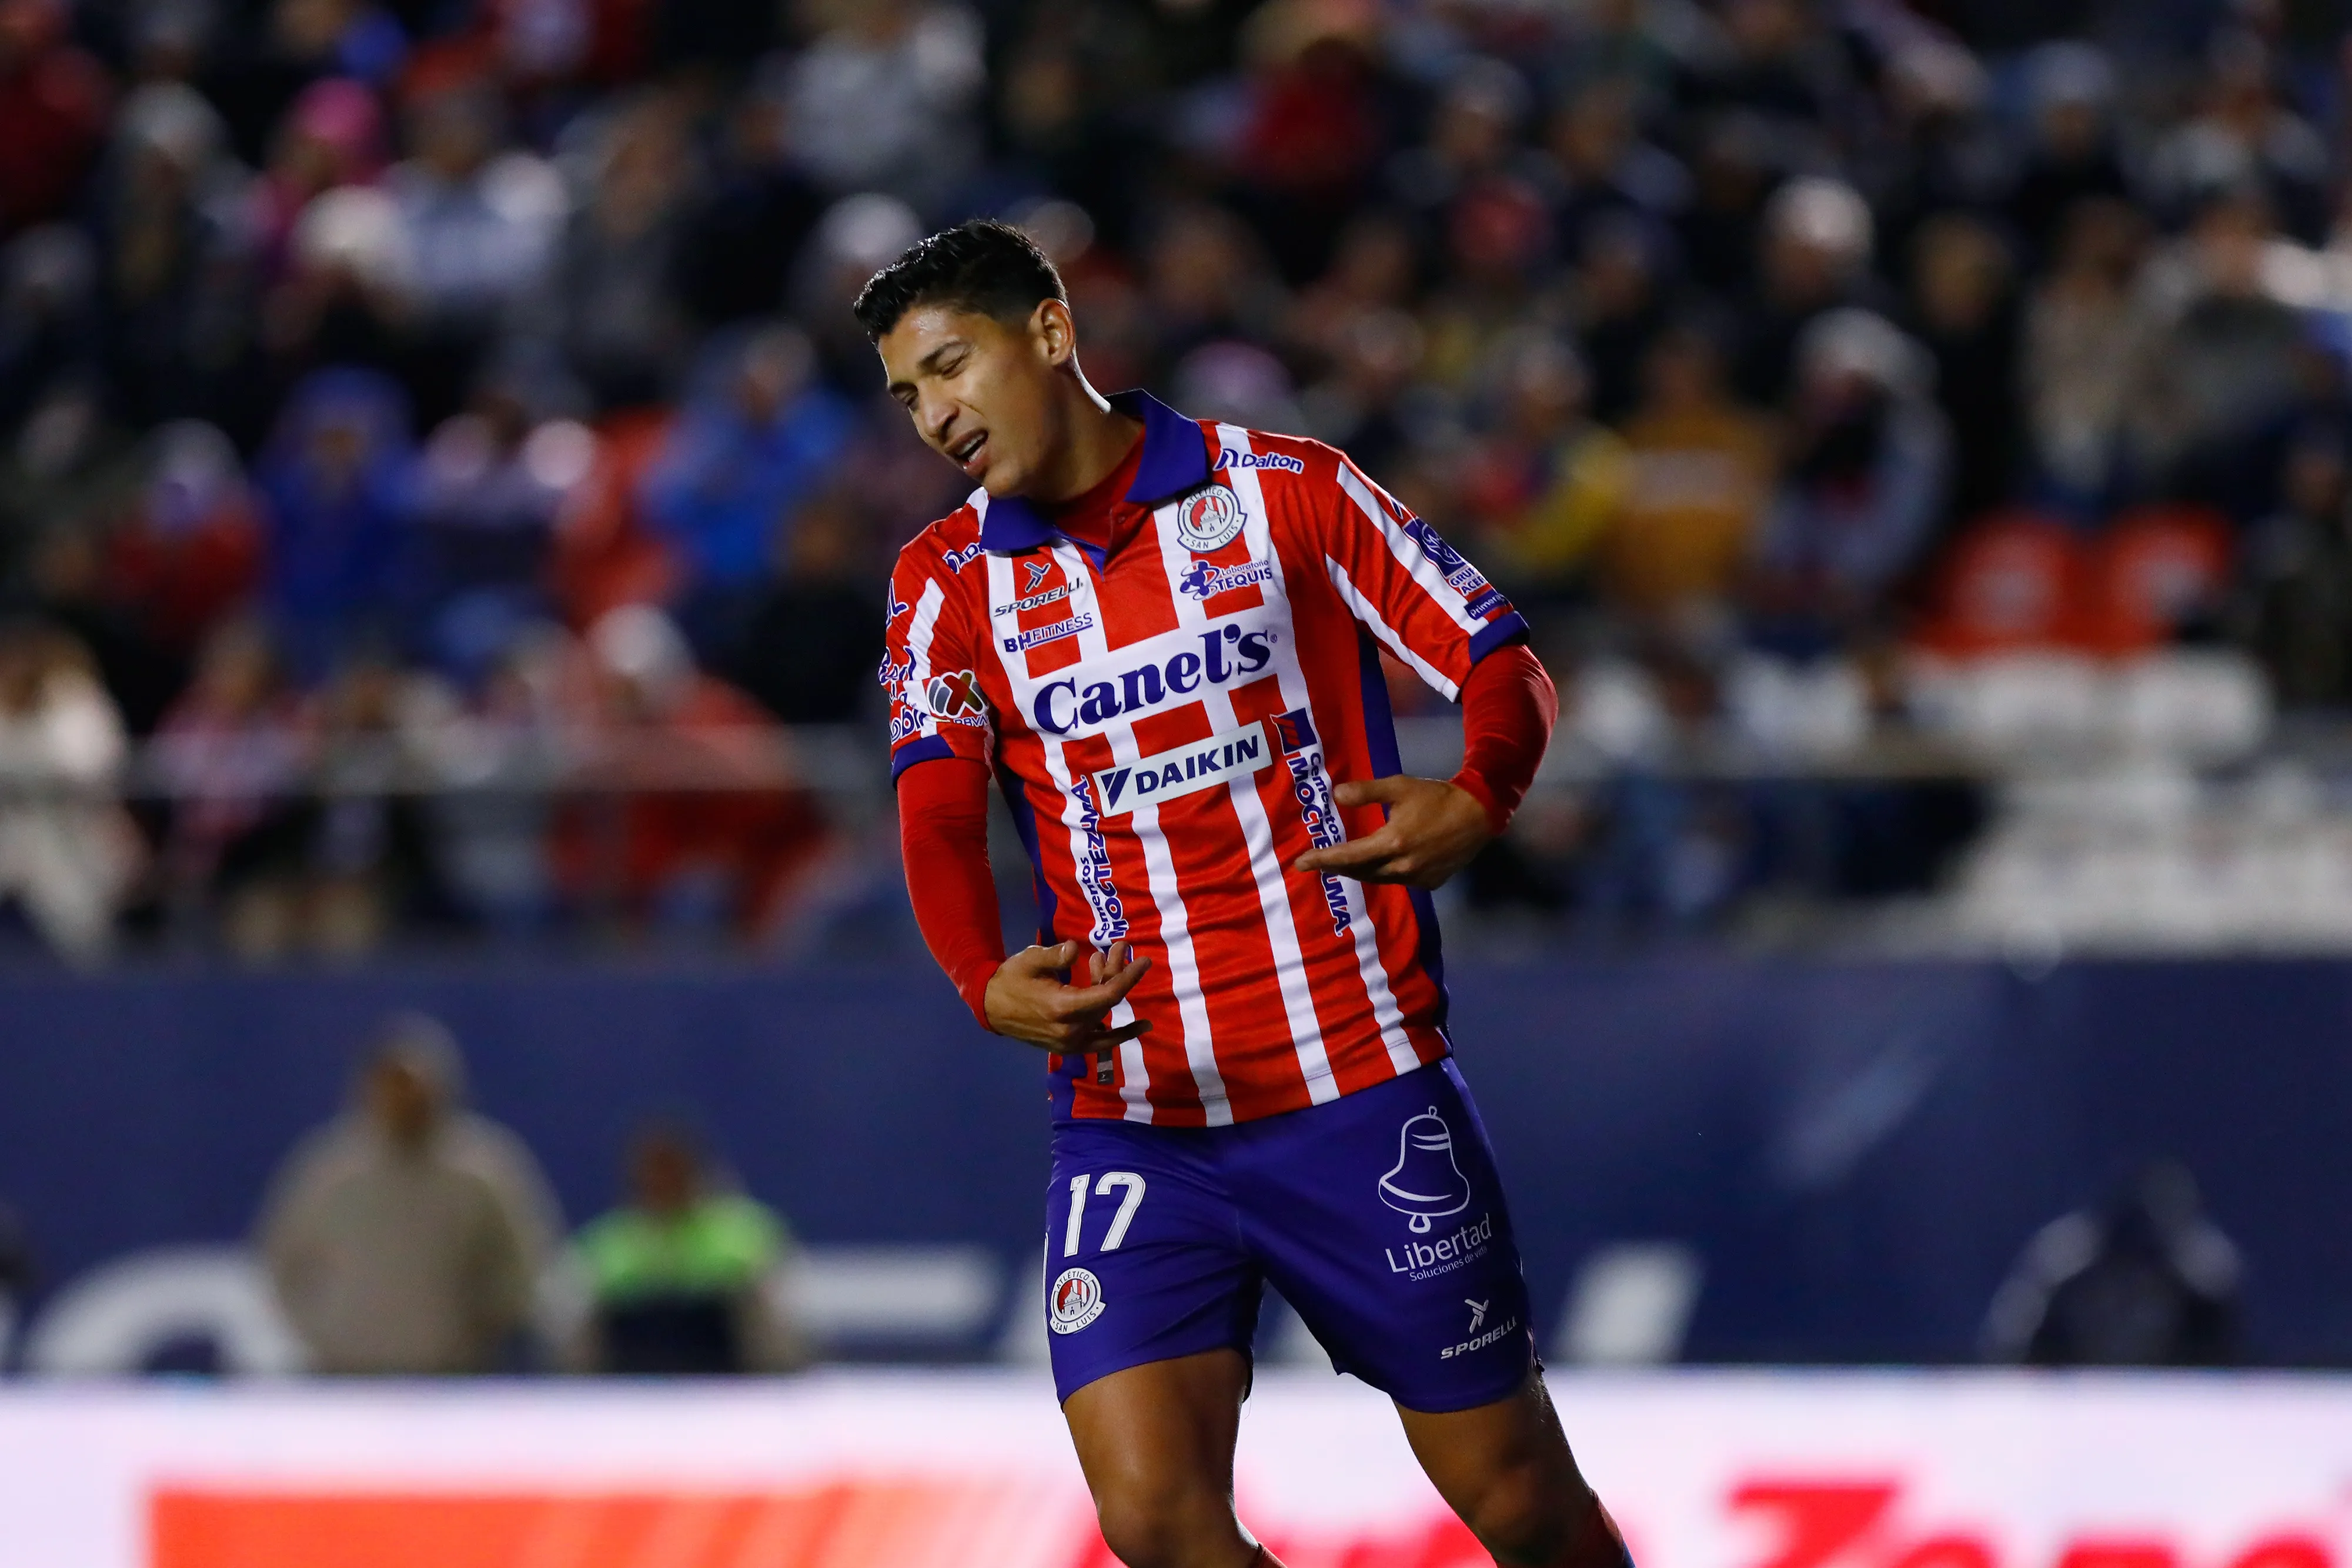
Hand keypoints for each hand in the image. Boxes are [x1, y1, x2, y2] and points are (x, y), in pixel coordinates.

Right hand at [984, 939, 1152, 1053]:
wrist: (991, 1007)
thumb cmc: (1011, 980)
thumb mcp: (1031, 961)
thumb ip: (1056, 956)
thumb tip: (1075, 948)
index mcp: (1062, 1007)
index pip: (1108, 994)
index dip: (1130, 976)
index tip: (1145, 960)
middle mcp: (1070, 1030)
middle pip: (1107, 1000)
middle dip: (1117, 971)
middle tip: (1119, 947)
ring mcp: (1070, 1042)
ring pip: (1104, 1016)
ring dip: (1111, 989)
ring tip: (1106, 962)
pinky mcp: (1068, 1046)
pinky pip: (1100, 1042)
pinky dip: (1119, 1034)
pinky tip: (1140, 1026)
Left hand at [1292, 774, 1492, 889]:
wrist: (1478, 814)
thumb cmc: (1436, 797)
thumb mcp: (1399, 787)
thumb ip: (1367, 792)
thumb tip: (1337, 795)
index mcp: (1391, 843)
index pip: (1347, 857)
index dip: (1322, 859)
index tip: (1299, 863)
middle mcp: (1401, 866)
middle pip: (1360, 872)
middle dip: (1338, 867)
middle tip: (1321, 861)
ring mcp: (1417, 878)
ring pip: (1378, 879)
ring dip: (1360, 871)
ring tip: (1346, 862)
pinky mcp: (1430, 883)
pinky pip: (1399, 880)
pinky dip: (1385, 873)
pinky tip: (1382, 863)